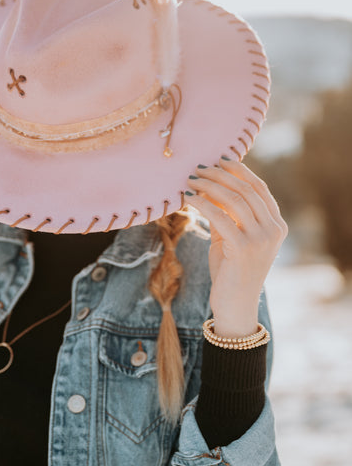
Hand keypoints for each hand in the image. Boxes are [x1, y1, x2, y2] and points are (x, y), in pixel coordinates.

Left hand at [185, 156, 287, 337]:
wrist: (235, 306)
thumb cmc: (231, 271)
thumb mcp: (231, 238)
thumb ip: (226, 214)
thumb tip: (207, 186)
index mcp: (277, 224)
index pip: (258, 188)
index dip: (238, 171)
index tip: (218, 160)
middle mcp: (274, 229)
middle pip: (246, 190)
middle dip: (219, 175)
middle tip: (198, 168)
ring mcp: (262, 239)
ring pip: (234, 199)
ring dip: (209, 186)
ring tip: (191, 180)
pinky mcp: (244, 248)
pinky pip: (221, 217)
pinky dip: (203, 203)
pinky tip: (189, 198)